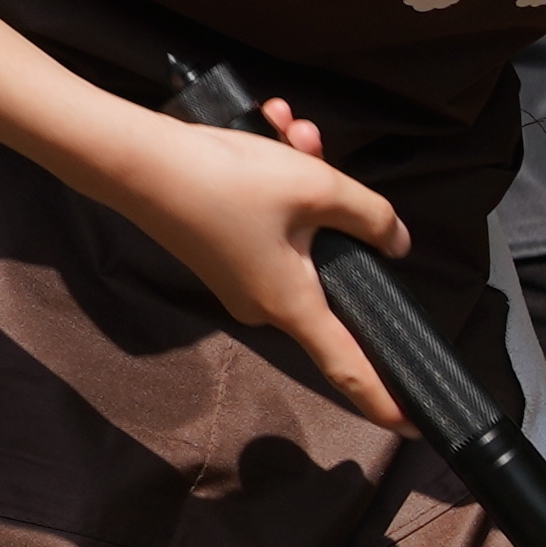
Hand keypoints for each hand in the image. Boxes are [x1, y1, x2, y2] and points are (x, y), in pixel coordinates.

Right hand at [116, 96, 413, 429]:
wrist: (133, 158)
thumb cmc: (225, 180)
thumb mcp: (318, 188)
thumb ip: (372, 217)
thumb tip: (397, 242)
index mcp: (292, 305)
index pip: (348, 366)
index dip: (382, 397)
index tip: (412, 421)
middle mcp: (264, 303)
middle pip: (331, 262)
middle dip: (333, 199)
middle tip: (312, 143)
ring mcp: (240, 277)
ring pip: (301, 226)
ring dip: (302, 172)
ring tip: (288, 126)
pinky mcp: (221, 250)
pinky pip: (269, 218)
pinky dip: (274, 173)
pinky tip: (270, 125)